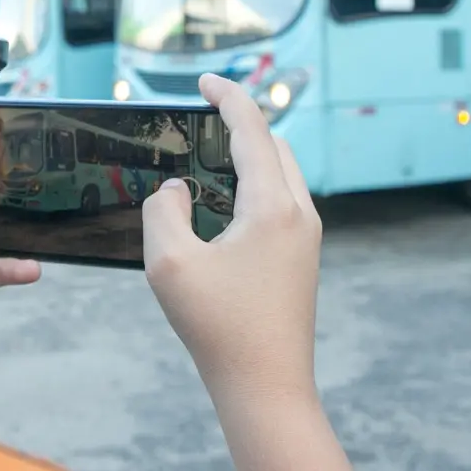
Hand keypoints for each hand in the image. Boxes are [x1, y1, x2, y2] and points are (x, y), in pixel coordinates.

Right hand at [141, 73, 321, 405]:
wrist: (267, 388)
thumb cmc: (219, 329)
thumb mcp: (169, 264)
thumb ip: (163, 212)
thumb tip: (177, 190)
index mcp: (272, 206)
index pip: (252, 130)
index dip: (227, 98)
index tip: (204, 82)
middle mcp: (299, 214)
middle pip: (275, 145)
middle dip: (242, 123)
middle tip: (204, 114)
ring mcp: (306, 238)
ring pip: (284, 173)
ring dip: (252, 154)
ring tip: (211, 153)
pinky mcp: (302, 259)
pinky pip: (283, 201)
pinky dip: (257, 183)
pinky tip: (226, 201)